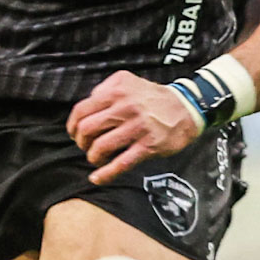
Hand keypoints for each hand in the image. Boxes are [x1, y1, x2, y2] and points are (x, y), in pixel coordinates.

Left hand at [66, 71, 202, 185]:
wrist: (187, 107)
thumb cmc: (152, 97)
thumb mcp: (127, 81)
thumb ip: (105, 88)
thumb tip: (88, 103)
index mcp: (116, 93)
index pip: (81, 111)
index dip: (72, 126)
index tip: (74, 133)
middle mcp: (125, 109)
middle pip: (87, 130)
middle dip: (81, 142)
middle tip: (86, 146)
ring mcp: (137, 128)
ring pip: (101, 147)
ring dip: (93, 157)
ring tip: (96, 158)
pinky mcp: (149, 146)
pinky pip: (122, 163)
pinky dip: (106, 173)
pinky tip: (97, 178)